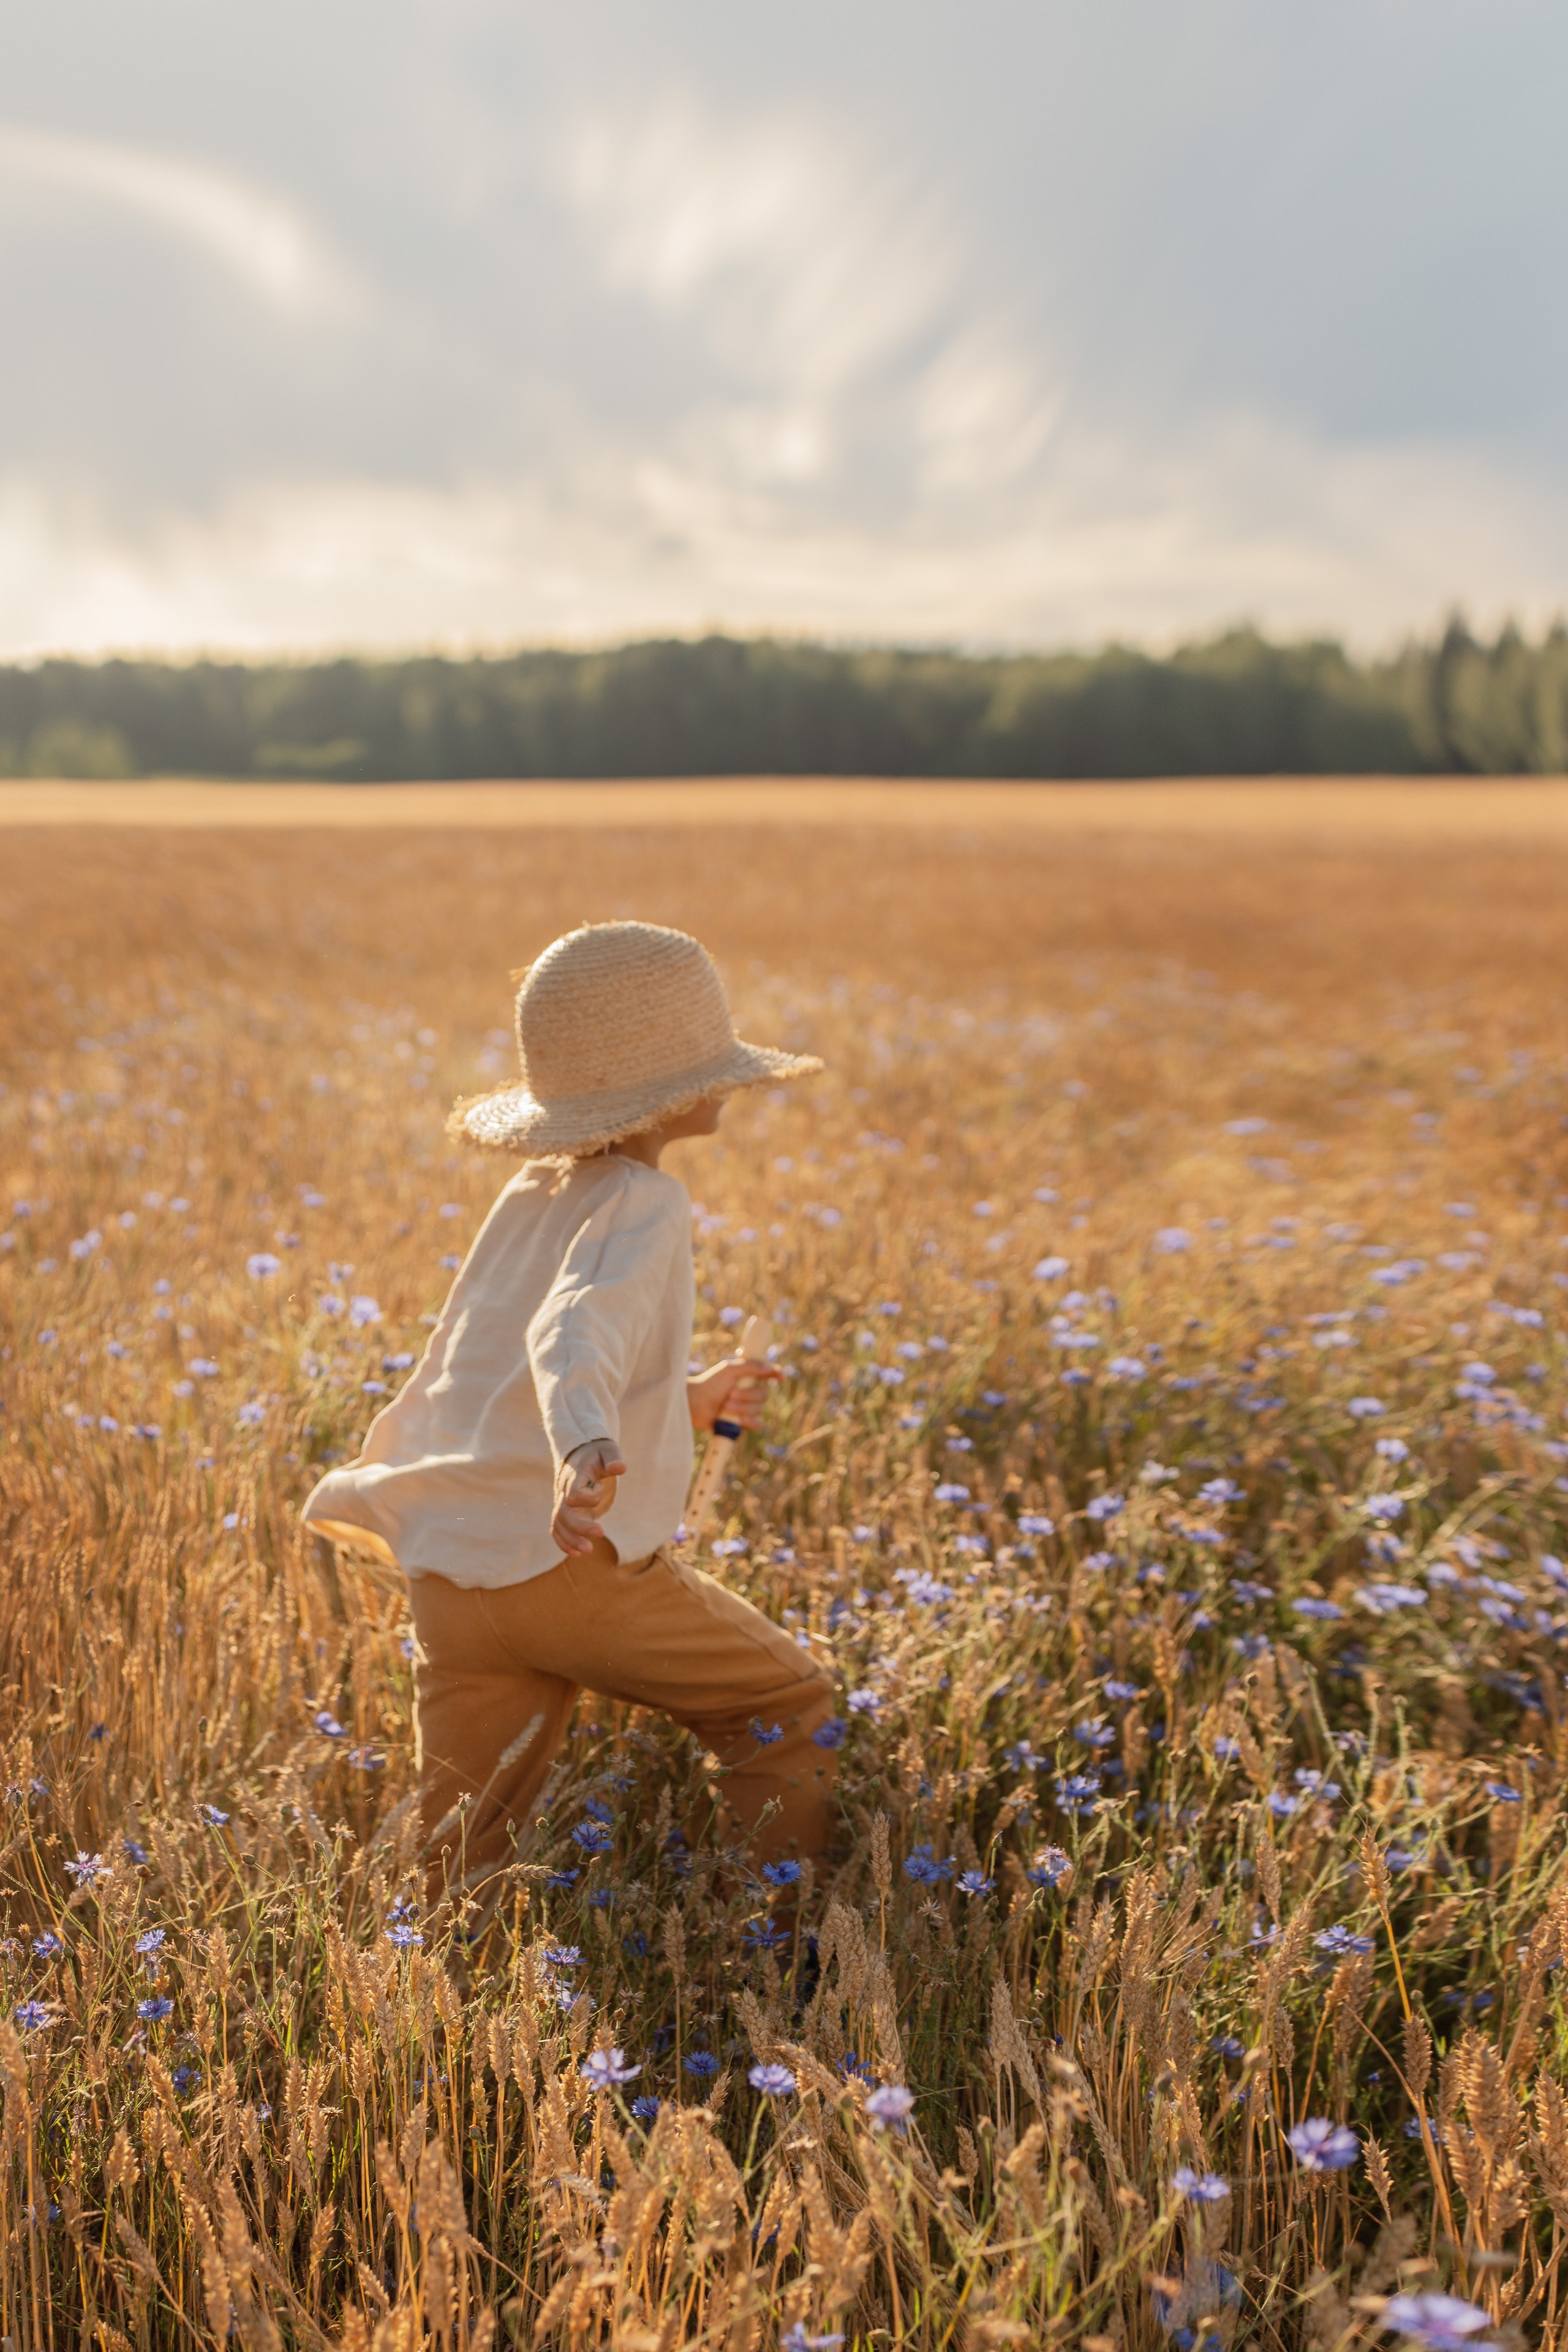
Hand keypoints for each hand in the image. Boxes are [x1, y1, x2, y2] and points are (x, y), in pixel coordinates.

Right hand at [552, 1437, 626, 1556]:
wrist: (580, 1453)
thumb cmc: (598, 1454)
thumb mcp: (608, 1450)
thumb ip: (613, 1458)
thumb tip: (619, 1468)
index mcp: (575, 1476)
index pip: (574, 1492)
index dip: (589, 1496)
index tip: (602, 1488)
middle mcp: (564, 1490)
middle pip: (564, 1513)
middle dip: (580, 1527)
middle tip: (601, 1533)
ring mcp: (563, 1502)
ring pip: (559, 1524)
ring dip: (571, 1539)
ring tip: (588, 1550)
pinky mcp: (566, 1511)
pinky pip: (557, 1528)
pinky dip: (564, 1542)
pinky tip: (576, 1553)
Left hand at [687, 1353, 781, 1434]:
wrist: (695, 1404)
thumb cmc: (710, 1384)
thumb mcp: (729, 1370)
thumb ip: (750, 1366)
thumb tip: (770, 1368)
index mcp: (749, 1377)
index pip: (769, 1374)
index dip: (777, 1375)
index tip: (780, 1378)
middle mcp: (750, 1392)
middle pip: (764, 1394)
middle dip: (748, 1395)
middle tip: (730, 1394)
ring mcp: (748, 1408)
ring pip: (759, 1409)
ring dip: (743, 1408)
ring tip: (726, 1406)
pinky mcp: (744, 1423)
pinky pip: (758, 1424)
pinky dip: (750, 1421)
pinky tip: (740, 1420)